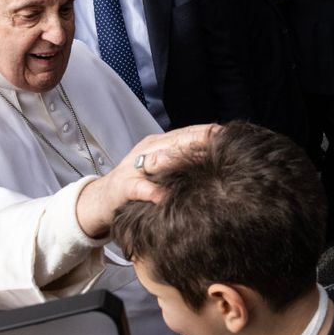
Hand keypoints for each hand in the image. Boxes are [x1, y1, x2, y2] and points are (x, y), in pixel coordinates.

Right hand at [75, 124, 218, 236]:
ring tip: (200, 159)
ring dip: (178, 159)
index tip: (232, 136)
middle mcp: (149, 150)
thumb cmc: (139, 186)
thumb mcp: (164, 171)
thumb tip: (220, 159)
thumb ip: (186, 163)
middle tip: (225, 142)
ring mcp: (134, 166)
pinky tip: (162, 196)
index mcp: (161, 144)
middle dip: (201, 140)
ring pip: (158, 158)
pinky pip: (137, 187)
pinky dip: (150, 191)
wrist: (101, 201)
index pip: (189, 133)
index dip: (210, 134)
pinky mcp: (122, 187)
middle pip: (178, 141)